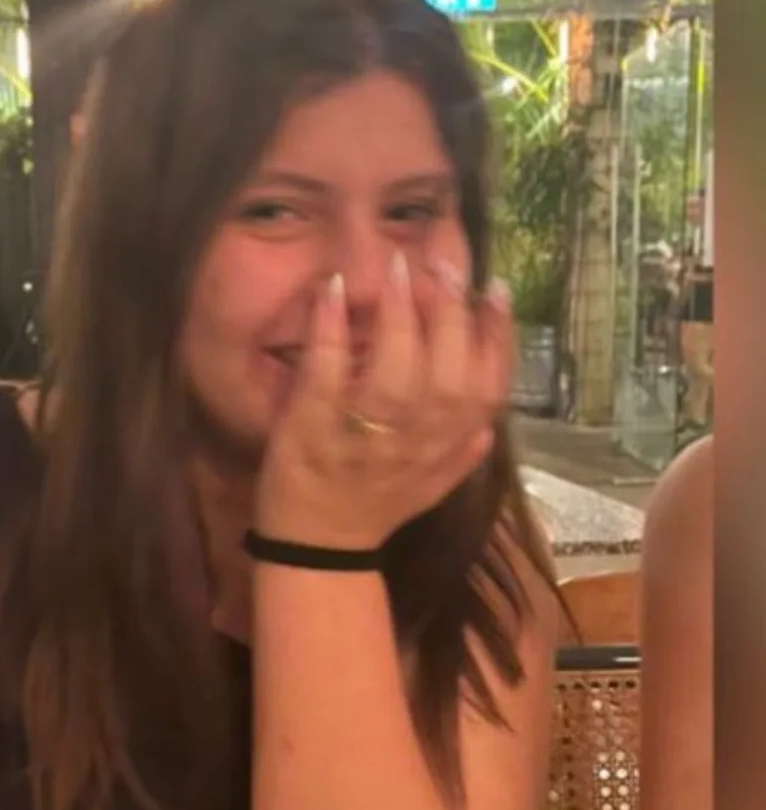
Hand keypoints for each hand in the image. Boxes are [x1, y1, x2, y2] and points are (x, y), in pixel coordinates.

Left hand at [256, 251, 512, 550]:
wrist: (316, 548)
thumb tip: (492, 426)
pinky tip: (334, 290)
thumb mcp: (432, 488)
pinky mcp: (313, 426)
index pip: (487, 387)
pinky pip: (328, 373)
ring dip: (400, 314)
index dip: (496, 336)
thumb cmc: (374, 509)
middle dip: (451, 312)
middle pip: (447, 372)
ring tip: (399, 266)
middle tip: (443, 261)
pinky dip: (332, 330)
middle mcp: (415, 441)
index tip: (494, 289)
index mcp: (446, 447)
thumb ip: (463, 456)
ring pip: (396, 372)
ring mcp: (364, 434)